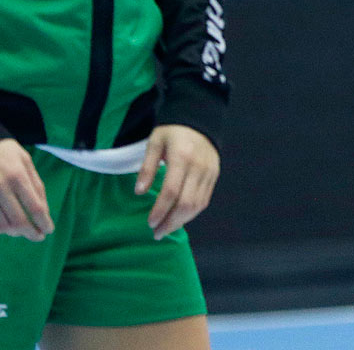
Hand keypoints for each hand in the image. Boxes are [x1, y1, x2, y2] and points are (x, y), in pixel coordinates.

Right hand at [0, 138, 53, 241]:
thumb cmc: (3, 150)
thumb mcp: (25, 160)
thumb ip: (35, 184)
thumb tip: (43, 209)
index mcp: (18, 175)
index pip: (35, 207)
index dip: (44, 222)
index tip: (49, 230)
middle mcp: (0, 187)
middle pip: (18, 220)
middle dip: (31, 232)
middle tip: (37, 236)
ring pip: (0, 224)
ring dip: (13, 232)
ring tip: (20, 231)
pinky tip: (2, 228)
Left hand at [137, 124, 218, 239]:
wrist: (200, 120)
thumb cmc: (172, 132)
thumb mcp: (154, 143)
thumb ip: (147, 168)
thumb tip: (139, 192)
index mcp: (182, 157)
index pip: (171, 191)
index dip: (160, 210)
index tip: (150, 222)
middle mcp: (198, 167)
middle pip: (186, 203)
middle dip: (171, 222)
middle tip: (157, 233)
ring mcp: (209, 173)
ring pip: (197, 205)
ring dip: (181, 221)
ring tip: (166, 229)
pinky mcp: (214, 176)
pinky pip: (204, 200)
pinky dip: (191, 214)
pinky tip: (179, 218)